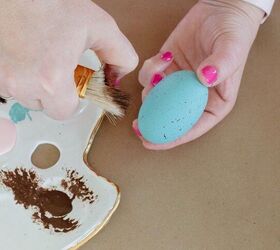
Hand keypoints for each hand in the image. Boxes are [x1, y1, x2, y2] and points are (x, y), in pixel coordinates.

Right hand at [0, 0, 137, 118]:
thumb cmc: (52, 2)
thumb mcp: (99, 26)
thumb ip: (120, 55)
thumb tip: (119, 76)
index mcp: (52, 78)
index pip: (64, 112)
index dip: (71, 99)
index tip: (73, 85)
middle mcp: (23, 83)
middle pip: (44, 106)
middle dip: (53, 93)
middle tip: (56, 68)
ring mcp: (3, 77)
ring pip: (25, 97)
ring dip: (34, 85)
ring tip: (39, 58)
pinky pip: (9, 86)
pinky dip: (18, 76)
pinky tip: (24, 57)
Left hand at [133, 0, 263, 149]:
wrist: (221, 9)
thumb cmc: (233, 33)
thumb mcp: (232, 49)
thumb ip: (221, 65)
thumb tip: (204, 78)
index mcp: (213, 102)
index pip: (192, 127)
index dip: (172, 138)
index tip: (152, 142)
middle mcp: (193, 96)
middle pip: (170, 118)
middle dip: (152, 125)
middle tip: (137, 127)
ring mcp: (178, 83)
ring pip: (156, 99)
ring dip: (150, 91)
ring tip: (160, 71)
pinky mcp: (167, 69)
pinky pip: (151, 78)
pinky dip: (151, 71)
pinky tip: (161, 59)